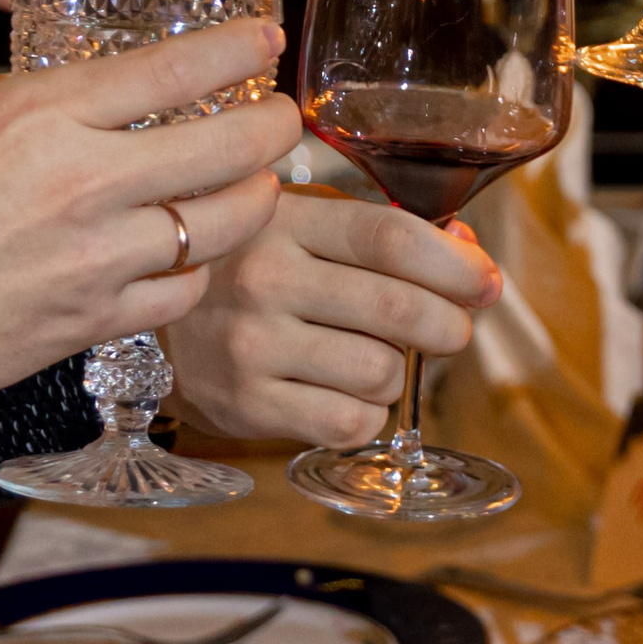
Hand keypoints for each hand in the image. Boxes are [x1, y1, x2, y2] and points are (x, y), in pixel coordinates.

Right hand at [0, 19, 296, 554]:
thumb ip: (30, 108)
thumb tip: (91, 96)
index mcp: (38, 117)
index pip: (175, 70)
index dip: (240, 51)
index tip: (269, 42)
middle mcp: (80, 183)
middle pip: (231, 146)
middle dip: (276, 125)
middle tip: (283, 117)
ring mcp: (97, 257)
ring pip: (228, 222)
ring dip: (257, 198)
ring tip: (258, 182)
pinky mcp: (98, 319)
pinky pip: (188, 290)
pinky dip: (202, 269)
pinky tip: (195, 253)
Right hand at [163, 185, 502, 447]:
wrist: (154, 325)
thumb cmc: (252, 263)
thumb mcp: (305, 222)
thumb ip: (384, 231)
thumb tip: (470, 256)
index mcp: (286, 221)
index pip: (391, 238)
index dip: (455, 264)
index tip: (488, 282)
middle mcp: (265, 281)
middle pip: (398, 309)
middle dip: (450, 324)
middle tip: (454, 329)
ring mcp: (251, 346)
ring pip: (381, 371)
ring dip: (398, 371)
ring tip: (374, 357)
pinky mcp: (246, 405)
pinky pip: (350, 423)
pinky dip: (368, 413)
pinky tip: (347, 392)